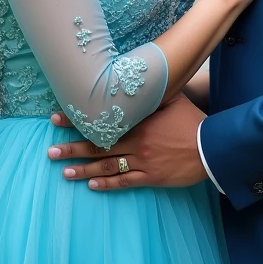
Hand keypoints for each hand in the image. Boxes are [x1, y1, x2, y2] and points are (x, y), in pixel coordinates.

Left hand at [48, 94, 206, 189]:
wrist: (211, 147)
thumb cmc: (192, 121)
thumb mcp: (172, 100)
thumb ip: (152, 94)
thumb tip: (137, 78)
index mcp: (139, 123)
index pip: (102, 122)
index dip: (78, 121)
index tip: (56, 119)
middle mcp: (137, 143)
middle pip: (99, 147)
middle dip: (73, 149)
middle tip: (50, 152)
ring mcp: (143, 162)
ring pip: (108, 167)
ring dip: (84, 170)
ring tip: (64, 171)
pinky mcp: (152, 177)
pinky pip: (126, 182)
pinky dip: (108, 184)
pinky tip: (92, 185)